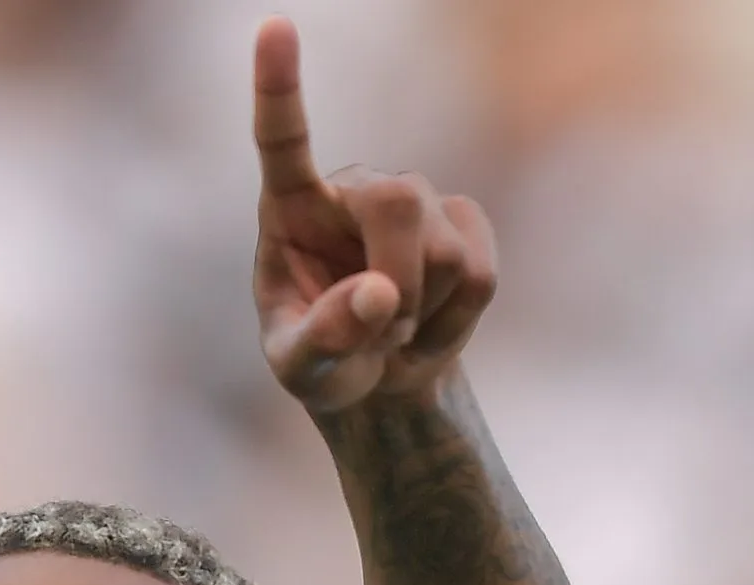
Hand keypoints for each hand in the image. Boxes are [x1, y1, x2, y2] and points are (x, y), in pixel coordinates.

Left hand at [251, 17, 499, 413]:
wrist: (376, 380)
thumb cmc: (321, 363)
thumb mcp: (301, 368)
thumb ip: (324, 337)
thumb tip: (379, 294)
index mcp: (290, 208)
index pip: (283, 140)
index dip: (279, 88)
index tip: (273, 28)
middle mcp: (355, 188)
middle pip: (399, 202)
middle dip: (398, 279)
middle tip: (378, 333)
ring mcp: (416, 200)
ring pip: (446, 251)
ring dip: (421, 316)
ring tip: (392, 334)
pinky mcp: (465, 224)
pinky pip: (480, 276)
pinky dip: (454, 323)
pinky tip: (428, 327)